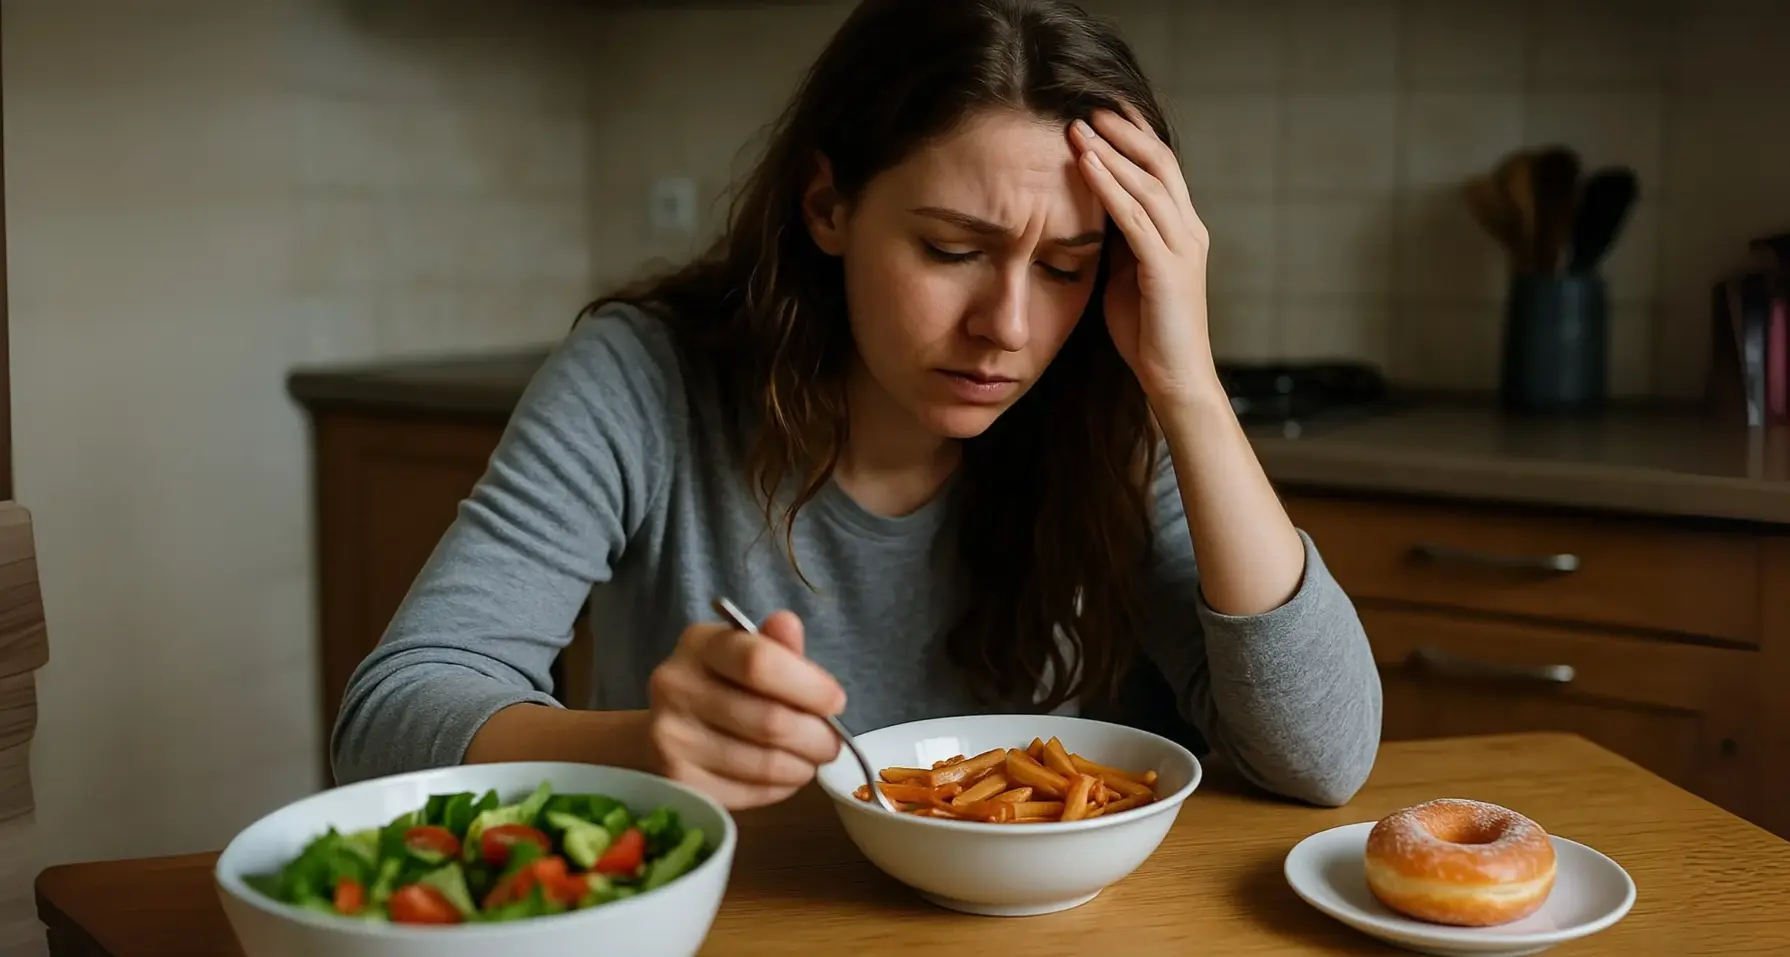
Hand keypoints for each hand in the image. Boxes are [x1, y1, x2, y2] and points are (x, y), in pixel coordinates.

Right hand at [645, 610, 845, 808]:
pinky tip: (782, 775)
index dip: (809, 687)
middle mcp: (676, 687)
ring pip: (764, 764)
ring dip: (802, 766)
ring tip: (810, 759)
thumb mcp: (749, 654)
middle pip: (769, 721)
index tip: (836, 702)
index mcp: (699, 644)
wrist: (668, 728)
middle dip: (816, 737)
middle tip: (832, 743)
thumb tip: (788, 624)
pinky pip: (749, 793)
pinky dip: (780, 788)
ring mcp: (672, 738)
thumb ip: (776, 645)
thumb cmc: (723, 685)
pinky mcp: (679, 782)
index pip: (759, 663)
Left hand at [1070, 107, 1217, 406]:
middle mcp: (1189, 231)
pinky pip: (1135, 218)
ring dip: (1110, 152)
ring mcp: (1182, 249)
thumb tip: (1093, 211)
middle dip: (1124, 131)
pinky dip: (1108, 187)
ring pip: (1147, 185)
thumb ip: (1121, 241)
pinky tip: (1085, 165)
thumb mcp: (1128, 275)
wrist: (1174, 380)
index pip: (1160, 169)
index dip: (1134, 137)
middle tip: (1089, 106)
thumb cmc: (1148, 333)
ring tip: (1077, 127)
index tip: (1102, 113)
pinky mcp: (1167, 270)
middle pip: (1159, 164)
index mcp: (1182, 231)